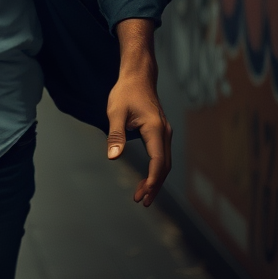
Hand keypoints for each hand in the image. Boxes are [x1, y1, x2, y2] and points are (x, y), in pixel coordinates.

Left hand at [105, 71, 171, 206]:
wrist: (138, 77)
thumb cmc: (126, 93)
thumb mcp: (115, 112)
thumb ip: (115, 134)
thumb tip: (113, 157)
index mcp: (155, 129)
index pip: (158, 161)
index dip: (152, 180)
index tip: (143, 194)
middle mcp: (164, 133)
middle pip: (164, 166)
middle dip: (154, 185)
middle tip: (142, 201)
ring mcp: (164, 133)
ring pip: (164, 162)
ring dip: (156, 180)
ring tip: (143, 194)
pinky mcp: (160, 132)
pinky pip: (161, 155)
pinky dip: (156, 170)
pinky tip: (147, 178)